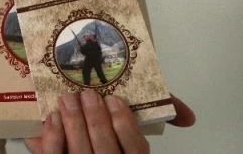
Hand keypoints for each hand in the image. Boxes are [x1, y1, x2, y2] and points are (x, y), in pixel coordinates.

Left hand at [25, 92, 194, 153]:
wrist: (86, 140)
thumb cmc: (111, 130)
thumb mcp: (135, 125)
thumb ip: (162, 113)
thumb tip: (189, 117)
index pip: (135, 150)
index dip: (124, 125)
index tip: (113, 99)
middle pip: (105, 151)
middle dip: (95, 120)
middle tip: (87, 95)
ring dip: (73, 124)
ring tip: (68, 100)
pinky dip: (53, 137)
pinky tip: (53, 118)